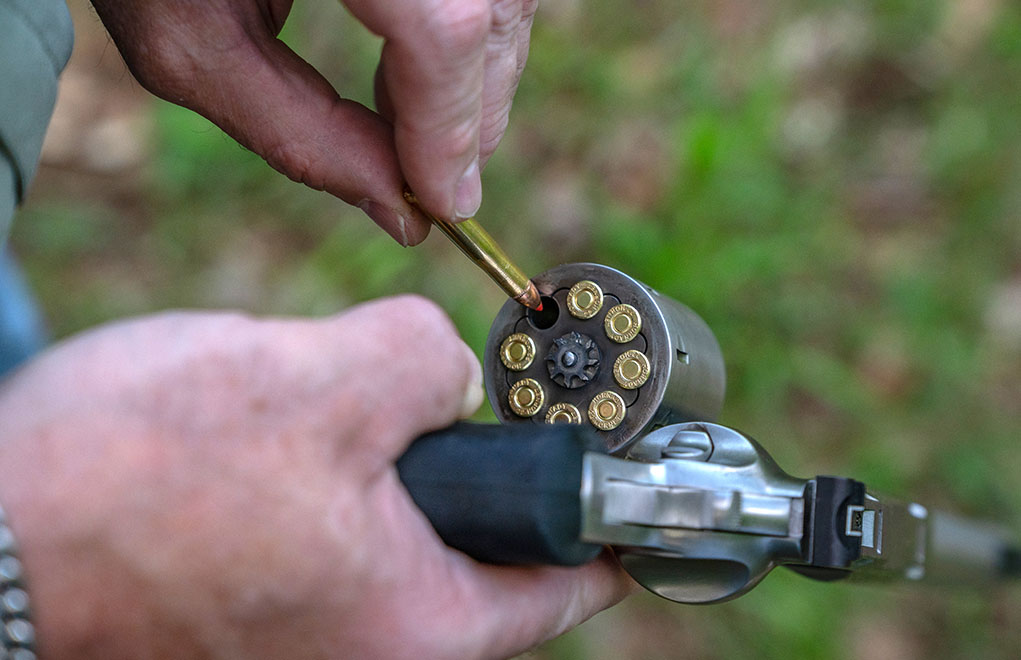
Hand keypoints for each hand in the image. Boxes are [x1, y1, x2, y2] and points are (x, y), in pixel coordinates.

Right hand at [0, 296, 631, 658]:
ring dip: (369, 455)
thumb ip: (427, 362)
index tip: (630, 470)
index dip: (605, 516)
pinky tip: (249, 435)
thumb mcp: (323, 381)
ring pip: (389, 529)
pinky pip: (322, 532)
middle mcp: (368, 655)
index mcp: (417, 630)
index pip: (563, 584)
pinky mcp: (249, 611)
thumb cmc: (137, 481)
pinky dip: (316, 475)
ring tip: (295, 406)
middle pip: (472, 547)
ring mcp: (304, 638)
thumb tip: (444, 373)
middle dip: (461, 457)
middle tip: (417, 388)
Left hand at [90, 0, 536, 243]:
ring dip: (473, 79)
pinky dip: (466, 35)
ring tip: (409, 130)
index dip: (450, 127)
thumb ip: (296, 132)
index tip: (442, 205)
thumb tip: (400, 212)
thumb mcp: (188, 39)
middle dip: (472, 114)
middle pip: (492, 12)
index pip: (441, 26)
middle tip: (431, 183)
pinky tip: (412, 69)